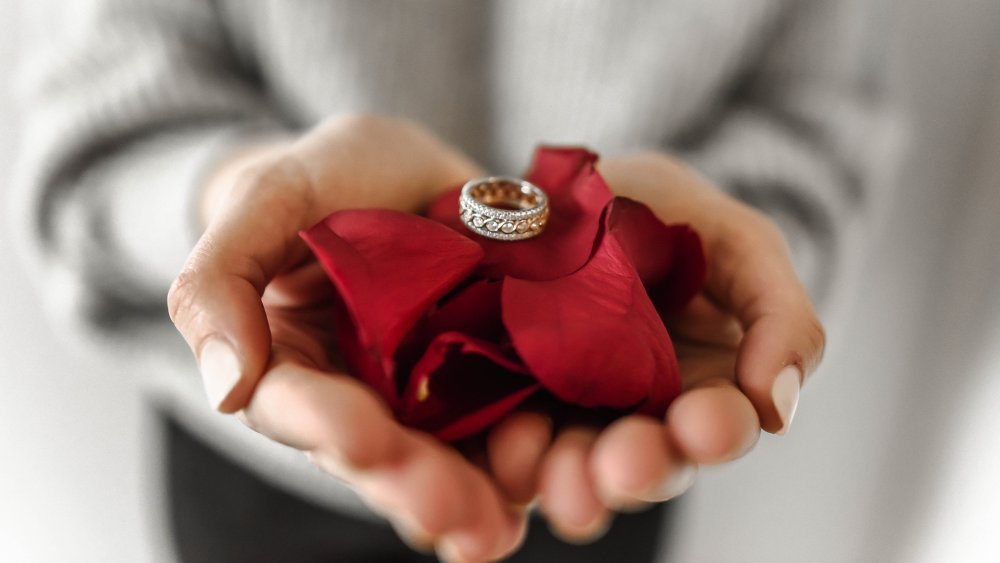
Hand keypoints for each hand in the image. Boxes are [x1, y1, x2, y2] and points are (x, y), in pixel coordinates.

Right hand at [168, 115, 525, 561]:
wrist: (413, 168)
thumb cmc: (329, 177)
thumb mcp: (269, 197)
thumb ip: (221, 279)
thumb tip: (224, 388)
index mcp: (293, 360)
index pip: (296, 405)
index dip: (326, 425)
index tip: (362, 437)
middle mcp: (361, 393)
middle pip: (377, 455)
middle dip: (409, 484)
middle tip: (444, 510)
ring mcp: (429, 394)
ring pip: (442, 462)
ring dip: (467, 500)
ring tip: (492, 529)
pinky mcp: (491, 382)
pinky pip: (504, 432)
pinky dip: (522, 467)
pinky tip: (538, 494)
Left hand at [484, 152, 824, 539]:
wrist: (572, 187)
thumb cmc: (668, 213)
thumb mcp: (738, 243)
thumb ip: (779, 314)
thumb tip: (776, 410)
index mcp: (704, 386)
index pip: (719, 425)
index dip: (715, 431)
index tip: (704, 427)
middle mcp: (638, 414)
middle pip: (645, 461)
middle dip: (637, 468)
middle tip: (622, 469)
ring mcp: (568, 410)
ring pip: (574, 463)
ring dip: (571, 479)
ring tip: (561, 486)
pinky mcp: (504, 399)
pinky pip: (507, 438)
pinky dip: (510, 452)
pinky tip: (508, 450)